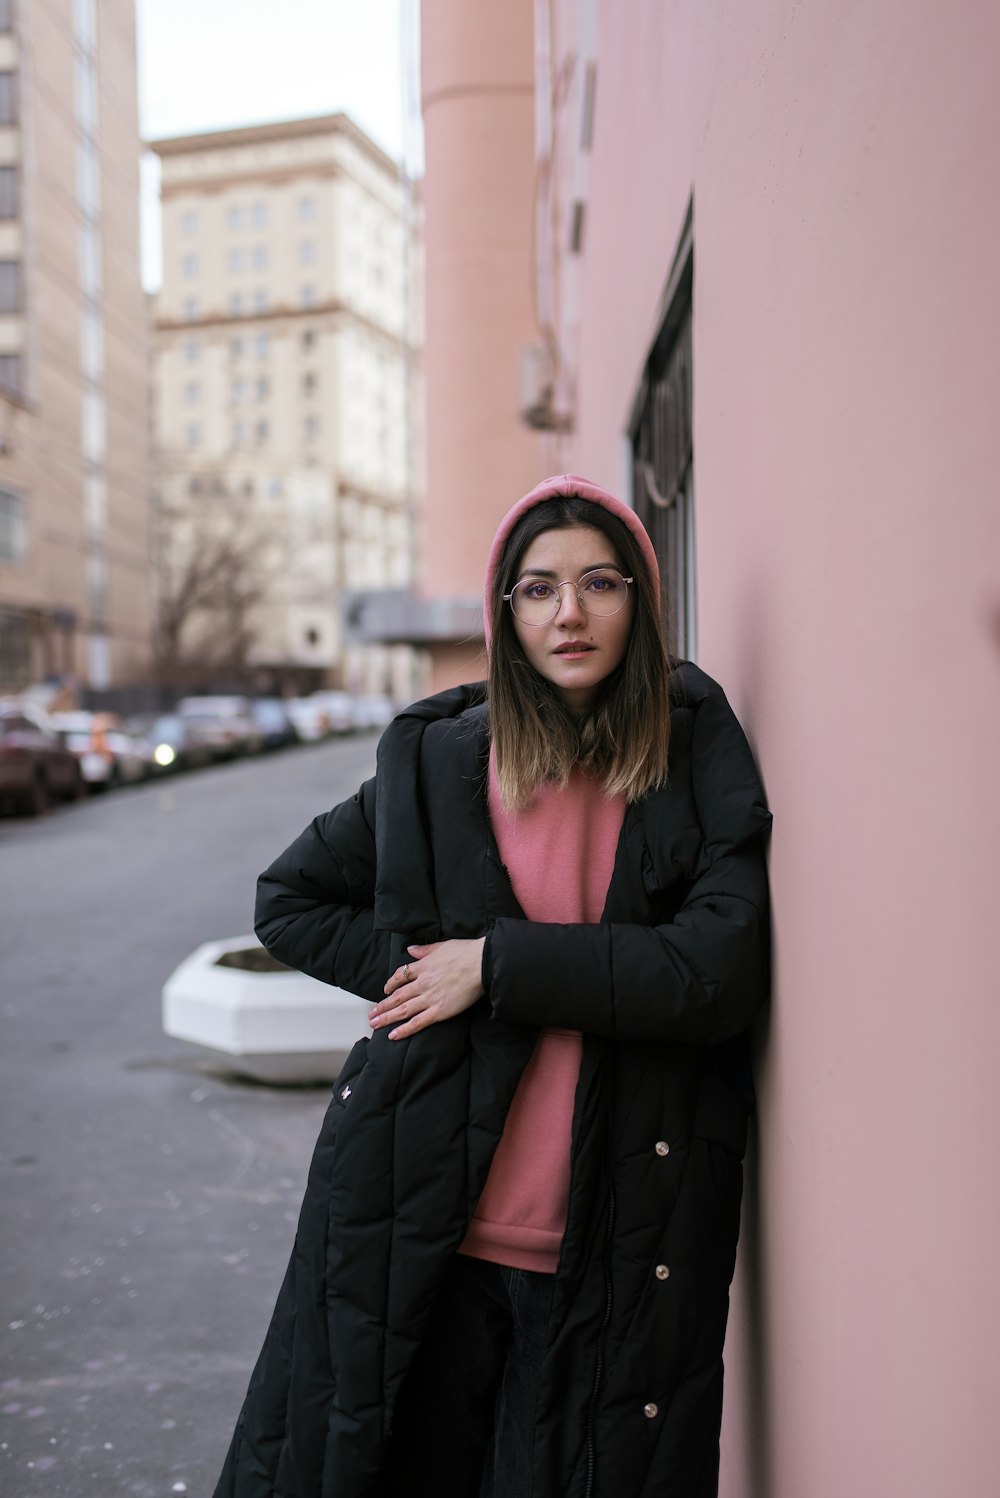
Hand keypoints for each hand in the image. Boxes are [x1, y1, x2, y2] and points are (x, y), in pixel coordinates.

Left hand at [370, 939, 485, 1039]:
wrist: (482, 964)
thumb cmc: (466, 953)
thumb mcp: (442, 946)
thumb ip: (425, 949)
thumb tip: (411, 949)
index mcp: (423, 967)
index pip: (401, 976)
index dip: (391, 984)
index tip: (385, 990)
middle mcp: (422, 983)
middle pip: (397, 996)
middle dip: (382, 1006)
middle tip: (371, 1014)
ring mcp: (429, 998)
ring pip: (402, 1010)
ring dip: (386, 1018)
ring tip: (374, 1024)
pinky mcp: (439, 1011)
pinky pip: (418, 1022)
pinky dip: (404, 1029)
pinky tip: (393, 1035)